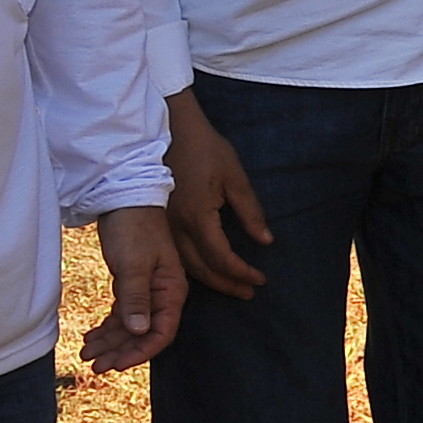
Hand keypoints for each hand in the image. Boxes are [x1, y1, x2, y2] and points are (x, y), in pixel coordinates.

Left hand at [80, 205, 184, 369]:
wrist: (124, 200)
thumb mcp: (135, 264)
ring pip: (130, 326)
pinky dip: (107, 328)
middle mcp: (162, 295)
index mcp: (171, 291)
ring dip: (111, 343)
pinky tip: (91, 338)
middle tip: (94, 366)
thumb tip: (140, 332)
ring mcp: (146, 291)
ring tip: (87, 355)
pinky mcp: (130, 285)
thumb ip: (137, 298)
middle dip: (121, 351)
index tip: (117, 364)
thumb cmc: (134, 229)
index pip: (161, 332)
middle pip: (144, 334)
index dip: (141, 351)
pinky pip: (121, 314)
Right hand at [162, 90, 270, 300]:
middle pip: (201, 268)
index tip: (259, 279)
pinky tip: (205, 271)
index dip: (241, 272)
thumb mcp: (234, 177)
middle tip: (249, 293)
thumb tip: (265, 241)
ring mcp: (162, 225)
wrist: (168, 129)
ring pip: (184, 265)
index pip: (221, 257)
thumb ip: (250, 211)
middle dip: (227, 284)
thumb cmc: (205, 149)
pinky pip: (174, 253)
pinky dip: (191, 268)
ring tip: (232, 288)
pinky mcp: (157, 220)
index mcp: (197, 216)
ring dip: (209, 280)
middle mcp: (175, 226)